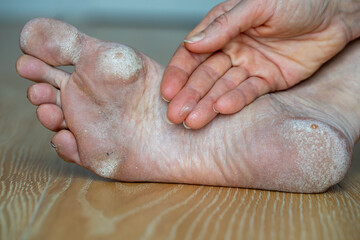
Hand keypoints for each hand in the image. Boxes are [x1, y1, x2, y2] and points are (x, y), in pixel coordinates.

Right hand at [161, 0, 358, 128]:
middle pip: (205, 76)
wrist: (336, 11)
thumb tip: (192, 44)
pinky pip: (249, 93)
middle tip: (175, 115)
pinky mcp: (269, 80)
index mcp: (224, 29)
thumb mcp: (256, 5)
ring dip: (207, 105)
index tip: (168, 91)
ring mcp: (250, 66)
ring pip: (223, 88)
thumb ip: (224, 26)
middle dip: (189, 95)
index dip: (179, 72)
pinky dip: (235, 101)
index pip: (194, 53)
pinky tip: (220, 110)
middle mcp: (233, 49)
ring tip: (192, 121)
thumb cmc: (297, 0)